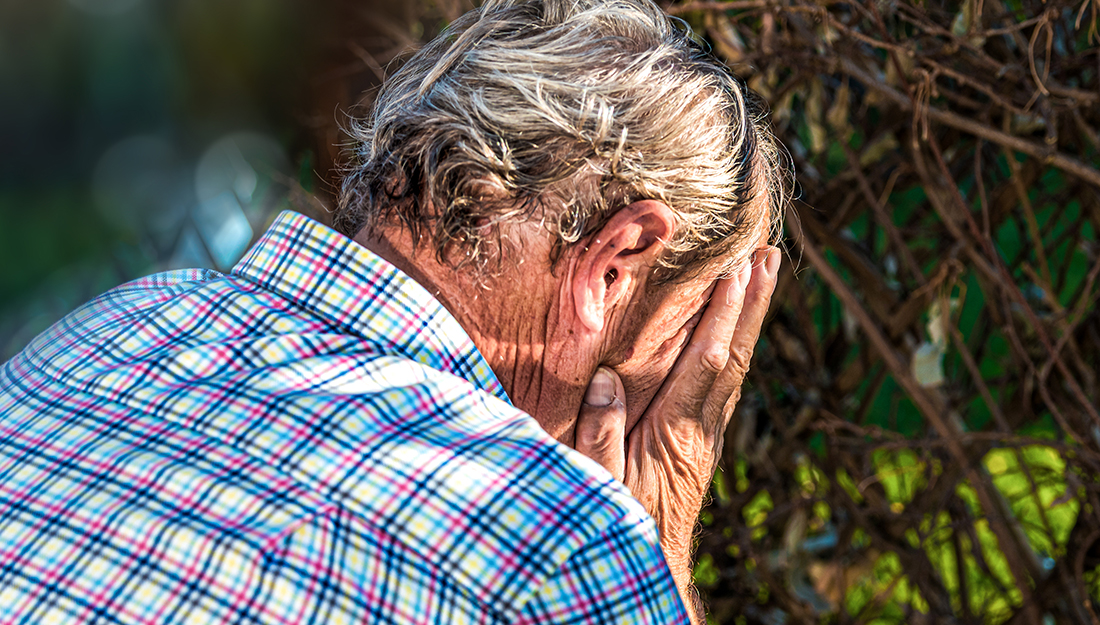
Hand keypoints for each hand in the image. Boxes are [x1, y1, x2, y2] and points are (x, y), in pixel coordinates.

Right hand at [573, 247, 779, 619]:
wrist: (652, 568)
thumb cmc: (619, 525)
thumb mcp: (597, 482)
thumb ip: (600, 432)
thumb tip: (605, 379)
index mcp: (676, 433)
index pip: (705, 363)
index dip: (722, 316)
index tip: (736, 272)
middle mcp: (702, 430)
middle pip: (732, 358)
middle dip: (751, 306)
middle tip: (770, 257)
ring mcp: (707, 436)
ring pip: (733, 369)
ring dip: (748, 321)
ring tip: (763, 276)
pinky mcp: (702, 442)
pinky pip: (724, 384)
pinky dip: (733, 347)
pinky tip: (734, 330)